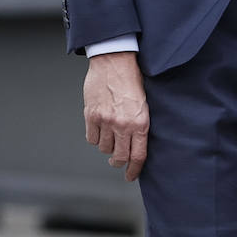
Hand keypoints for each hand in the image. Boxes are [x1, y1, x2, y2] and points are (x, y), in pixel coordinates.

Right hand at [83, 51, 149, 180]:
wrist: (114, 60)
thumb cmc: (132, 79)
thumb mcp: (145, 104)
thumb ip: (140, 125)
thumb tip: (136, 145)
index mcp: (140, 123)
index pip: (137, 156)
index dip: (133, 171)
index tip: (130, 176)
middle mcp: (123, 124)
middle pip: (119, 157)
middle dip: (117, 162)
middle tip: (116, 161)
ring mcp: (106, 120)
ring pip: (103, 148)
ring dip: (106, 146)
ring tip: (109, 136)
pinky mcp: (91, 115)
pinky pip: (91, 137)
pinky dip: (94, 137)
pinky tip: (99, 129)